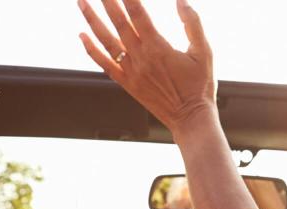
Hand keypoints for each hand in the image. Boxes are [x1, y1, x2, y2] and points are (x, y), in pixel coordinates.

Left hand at [77, 0, 216, 135]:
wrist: (190, 119)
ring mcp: (131, 72)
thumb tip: (181, 0)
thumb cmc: (200, 86)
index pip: (138, 13)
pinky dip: (91, 49)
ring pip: (106, 41)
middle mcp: (141, 58)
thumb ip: (193, 24)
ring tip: (82, 3)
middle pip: (119, 22)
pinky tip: (82, 36)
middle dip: (107, 1)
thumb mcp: (204, 52)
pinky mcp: (127, 84)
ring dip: (92, 20)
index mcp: (158, 47)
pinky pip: (104, 64)